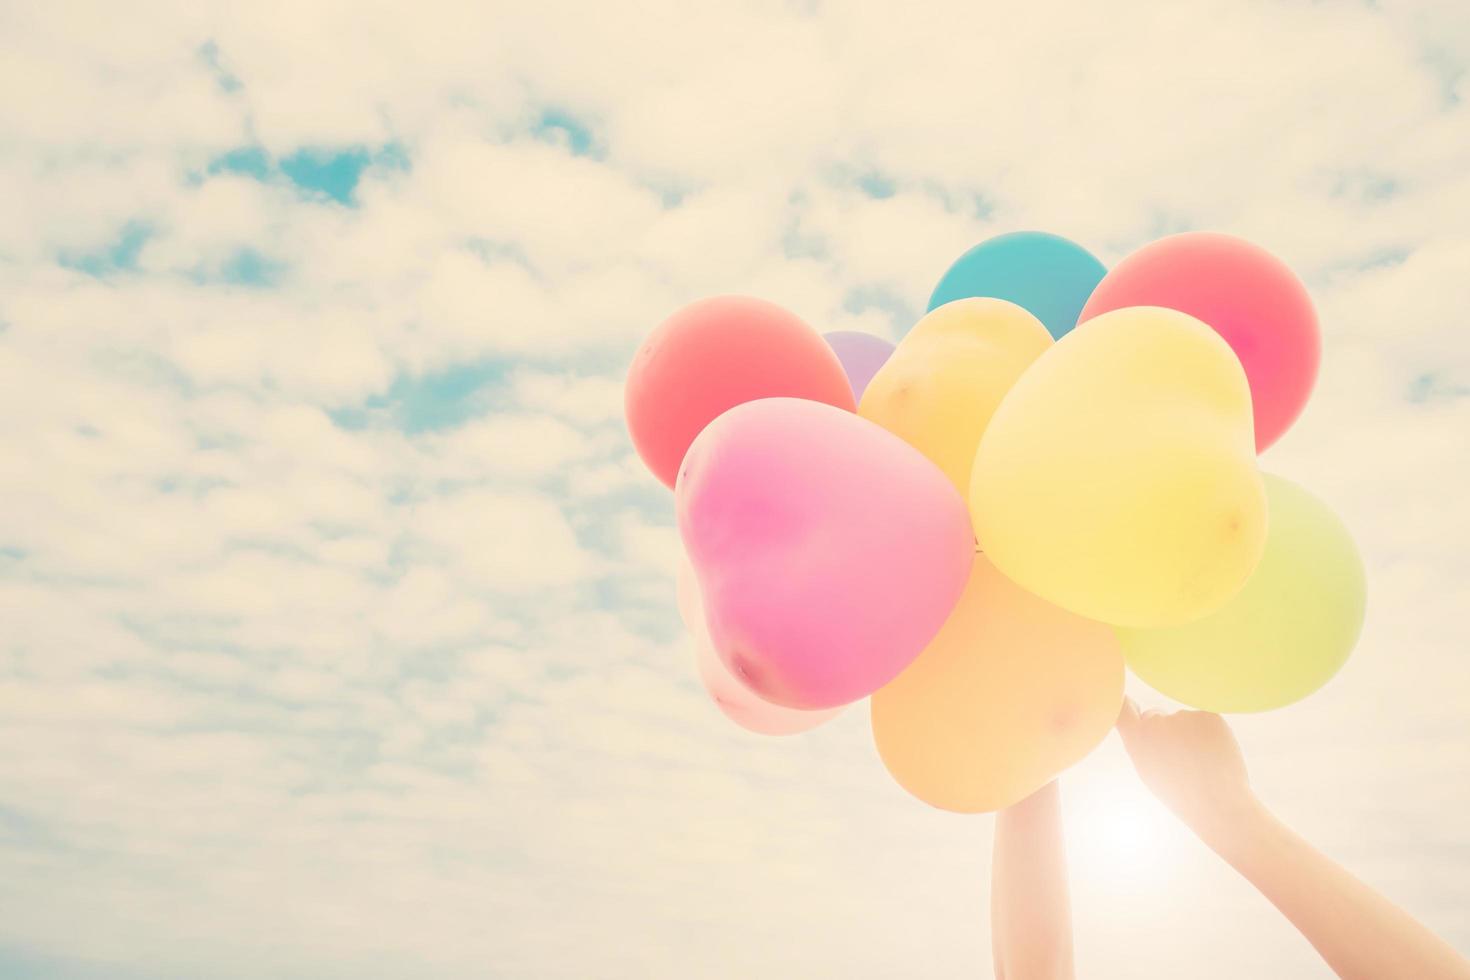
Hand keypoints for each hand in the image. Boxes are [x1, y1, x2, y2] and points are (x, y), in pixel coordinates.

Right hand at [1115, 698, 1257, 843]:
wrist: (1218, 805)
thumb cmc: (1182, 793)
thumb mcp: (1149, 770)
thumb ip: (1141, 742)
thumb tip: (1145, 718)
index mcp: (1138, 739)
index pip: (1121, 709)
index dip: (1124, 703)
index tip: (1129, 704)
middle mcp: (1156, 723)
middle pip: (1155, 716)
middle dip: (1164, 730)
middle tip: (1181, 758)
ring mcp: (1183, 717)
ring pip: (1184, 720)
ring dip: (1190, 733)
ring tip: (1201, 762)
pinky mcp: (1208, 716)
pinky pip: (1204, 720)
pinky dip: (1209, 732)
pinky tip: (1214, 754)